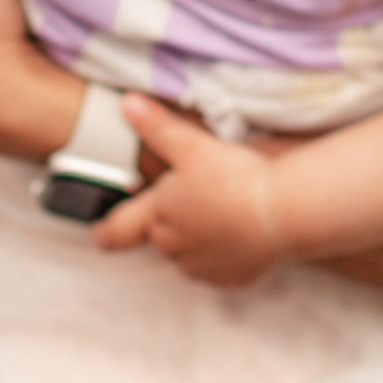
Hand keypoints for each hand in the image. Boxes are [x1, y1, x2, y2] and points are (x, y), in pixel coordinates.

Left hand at [92, 97, 290, 285]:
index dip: (106, 232)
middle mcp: (173, 247)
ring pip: (189, 256)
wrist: (282, 213)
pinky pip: (221, 269)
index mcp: (157, 216)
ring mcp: (203, 267)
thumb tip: (128, 103)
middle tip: (193, 202)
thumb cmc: (234, 178)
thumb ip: (158, 127)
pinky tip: (242, 235)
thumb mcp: (192, 146)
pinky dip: (227, 255)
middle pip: (160, 238)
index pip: (118, 230)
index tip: (100, 233)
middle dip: (169, 223)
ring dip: (197, 240)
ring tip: (222, 215)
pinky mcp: (233, 279)